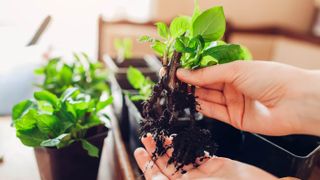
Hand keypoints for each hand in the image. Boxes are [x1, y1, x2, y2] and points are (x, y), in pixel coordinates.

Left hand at [134, 134, 276, 179]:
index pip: (159, 179)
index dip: (148, 165)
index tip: (139, 151)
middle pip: (166, 168)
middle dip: (154, 152)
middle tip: (145, 137)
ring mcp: (204, 176)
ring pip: (180, 159)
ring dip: (168, 147)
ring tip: (157, 134)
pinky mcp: (217, 166)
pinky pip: (197, 154)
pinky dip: (186, 145)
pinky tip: (177, 138)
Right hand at [177, 61, 319, 135]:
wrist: (293, 102)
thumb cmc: (270, 78)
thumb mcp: (235, 70)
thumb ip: (207, 74)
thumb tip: (184, 73)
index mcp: (236, 70)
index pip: (209, 70)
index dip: (194, 70)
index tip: (179, 70)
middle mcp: (234, 86)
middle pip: (207, 85)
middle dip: (191, 83)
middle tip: (175, 81)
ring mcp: (234, 102)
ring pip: (208, 98)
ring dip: (194, 94)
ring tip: (178, 90)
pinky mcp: (234, 118)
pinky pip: (214, 111)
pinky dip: (202, 106)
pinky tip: (191, 100)